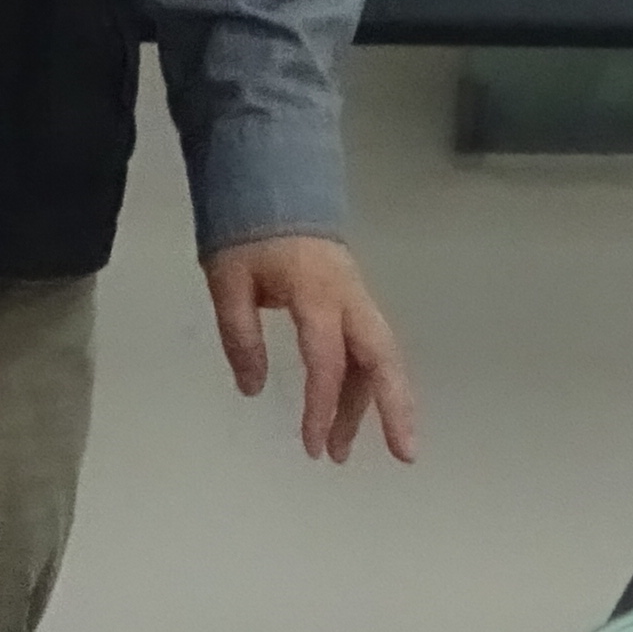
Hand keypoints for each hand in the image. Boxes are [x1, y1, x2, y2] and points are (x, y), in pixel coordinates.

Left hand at [203, 234, 418, 464]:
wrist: (271, 176)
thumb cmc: (248, 230)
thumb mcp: (228, 280)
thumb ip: (240, 334)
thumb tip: (253, 388)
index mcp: (317, 293)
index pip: (327, 359)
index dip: (322, 404)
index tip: (311, 444)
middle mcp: (348, 296)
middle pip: (381, 356)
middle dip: (394, 406)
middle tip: (404, 455)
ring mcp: (355, 295)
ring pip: (375, 354)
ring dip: (368, 403)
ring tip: (342, 452)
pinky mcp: (351, 296)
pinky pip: (365, 344)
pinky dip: (362, 381)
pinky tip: (347, 412)